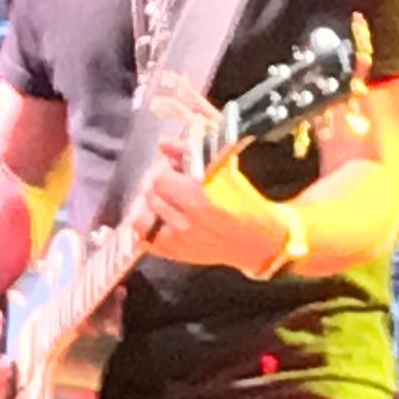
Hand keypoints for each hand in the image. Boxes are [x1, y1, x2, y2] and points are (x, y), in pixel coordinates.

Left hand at [128, 147, 286, 275]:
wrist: (258, 241)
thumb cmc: (245, 205)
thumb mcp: (225, 173)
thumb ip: (189, 155)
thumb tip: (163, 143)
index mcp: (200, 201)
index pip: (160, 179)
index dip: (166, 170)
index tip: (176, 168)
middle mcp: (186, 224)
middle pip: (150, 196)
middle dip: (158, 185)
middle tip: (171, 182)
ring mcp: (178, 243)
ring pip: (141, 219)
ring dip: (149, 206)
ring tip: (164, 200)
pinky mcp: (175, 256)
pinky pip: (145, 240)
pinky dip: (149, 228)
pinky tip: (161, 219)